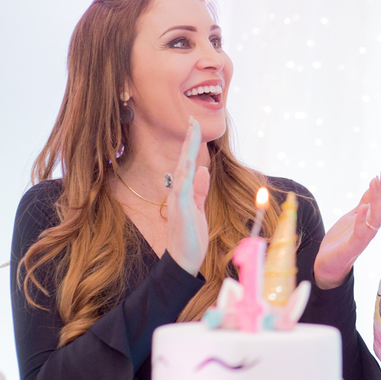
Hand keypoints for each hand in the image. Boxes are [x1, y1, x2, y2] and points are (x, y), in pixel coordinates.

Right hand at [167, 117, 210, 275]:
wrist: (183, 259)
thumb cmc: (190, 235)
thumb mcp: (198, 208)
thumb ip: (200, 190)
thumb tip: (203, 170)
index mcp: (183, 191)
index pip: (187, 163)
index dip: (190, 145)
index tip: (194, 126)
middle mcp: (177, 193)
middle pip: (183, 161)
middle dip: (188, 140)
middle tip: (192, 119)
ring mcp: (177, 201)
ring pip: (182, 170)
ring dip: (187, 151)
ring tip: (191, 132)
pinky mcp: (180, 211)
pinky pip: (182, 190)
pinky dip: (185, 176)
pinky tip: (189, 164)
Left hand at [314, 163, 380, 288]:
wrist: (328, 264)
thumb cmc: (342, 240)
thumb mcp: (354, 215)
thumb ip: (366, 202)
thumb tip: (376, 183)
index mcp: (373, 219)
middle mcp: (372, 227)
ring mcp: (364, 237)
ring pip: (376, 215)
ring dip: (377, 198)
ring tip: (375, 180)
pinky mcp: (353, 246)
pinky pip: (361, 232)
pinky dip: (363, 220)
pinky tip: (363, 207)